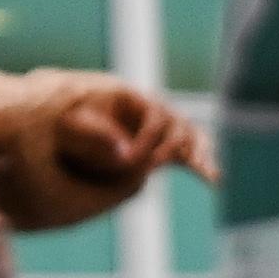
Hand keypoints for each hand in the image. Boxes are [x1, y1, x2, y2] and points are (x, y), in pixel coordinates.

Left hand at [54, 81, 210, 186]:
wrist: (64, 133)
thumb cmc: (67, 123)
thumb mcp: (73, 124)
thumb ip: (95, 135)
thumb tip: (125, 154)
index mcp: (133, 98)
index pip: (154, 115)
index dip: (148, 138)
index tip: (132, 162)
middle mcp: (151, 111)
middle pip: (178, 123)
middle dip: (174, 146)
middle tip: (163, 166)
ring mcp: (160, 129)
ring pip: (190, 137)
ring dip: (199, 153)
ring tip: (207, 173)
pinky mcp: (163, 149)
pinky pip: (188, 154)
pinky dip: (201, 164)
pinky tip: (214, 179)